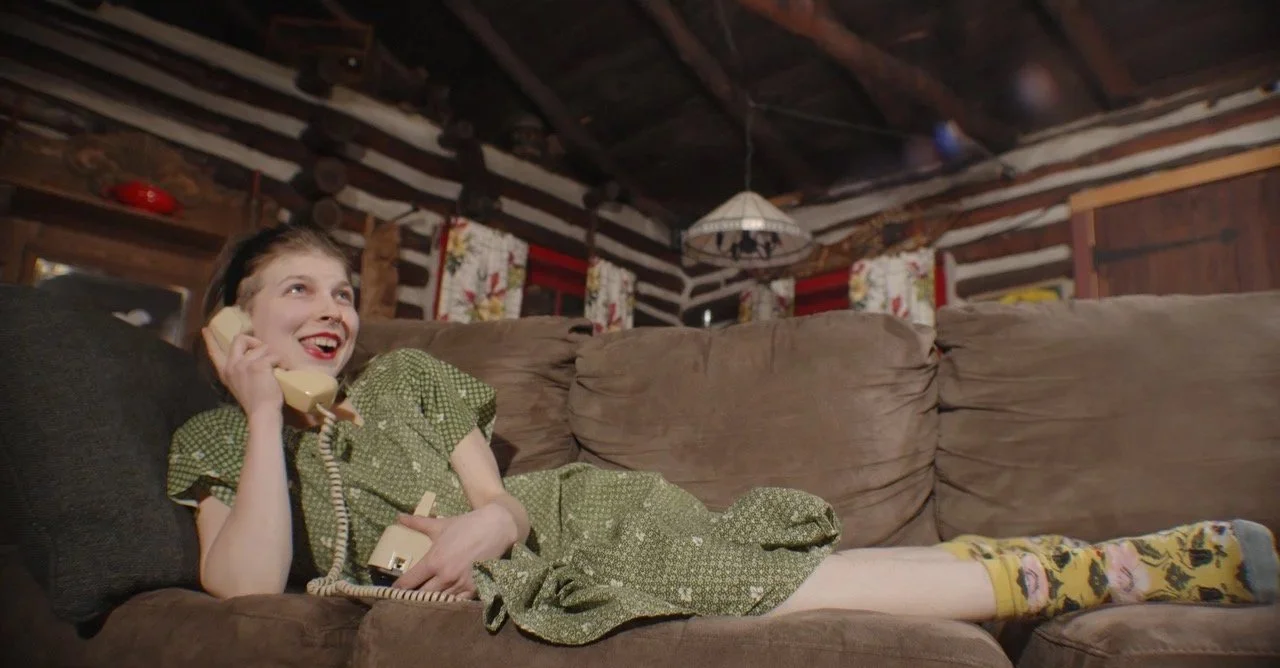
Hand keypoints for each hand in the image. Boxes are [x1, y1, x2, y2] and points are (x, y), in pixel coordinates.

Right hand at [202, 327, 283, 416]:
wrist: (262, 412)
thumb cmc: (255, 400)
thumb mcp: (239, 384)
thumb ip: (239, 369)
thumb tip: (249, 354)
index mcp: (225, 371)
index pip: (214, 352)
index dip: (210, 339)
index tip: (205, 329)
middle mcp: (231, 365)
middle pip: (239, 339)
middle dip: (253, 340)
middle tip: (262, 350)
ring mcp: (243, 364)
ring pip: (261, 347)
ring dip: (271, 356)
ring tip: (273, 370)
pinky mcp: (258, 365)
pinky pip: (273, 356)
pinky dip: (279, 362)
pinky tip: (279, 373)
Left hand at [391, 504, 517, 597]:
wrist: (497, 527)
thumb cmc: (466, 525)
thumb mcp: (440, 525)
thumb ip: (417, 523)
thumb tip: (398, 516)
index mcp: (434, 560)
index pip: (408, 582)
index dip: (397, 589)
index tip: (392, 592)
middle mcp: (445, 576)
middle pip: (420, 596)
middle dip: (411, 598)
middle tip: (404, 600)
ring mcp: (461, 584)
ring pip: (438, 601)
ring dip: (429, 602)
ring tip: (420, 605)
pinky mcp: (475, 588)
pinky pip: (457, 603)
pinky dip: (449, 603)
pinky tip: (443, 603)